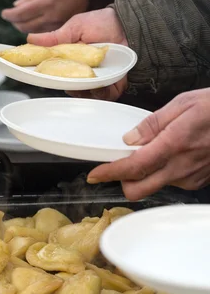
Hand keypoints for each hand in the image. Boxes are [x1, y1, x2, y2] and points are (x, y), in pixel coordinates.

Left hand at [1, 0, 90, 33]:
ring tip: (20, 18)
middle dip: (14, 21)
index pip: (22, 12)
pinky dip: (32, 29)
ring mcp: (56, 26)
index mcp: (48, 2)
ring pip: (31, 32)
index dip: (10, 15)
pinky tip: (31, 22)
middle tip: (11, 16)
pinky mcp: (60, 31)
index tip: (3, 13)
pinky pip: (41, 34)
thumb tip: (15, 6)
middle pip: (25, 25)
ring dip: (22, 26)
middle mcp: (52, 16)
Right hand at [28, 7, 127, 100]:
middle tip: (63, 80)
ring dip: (81, 92)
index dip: (44, 76)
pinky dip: (99, 94)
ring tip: (81, 85)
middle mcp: (81, 71)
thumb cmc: (101, 23)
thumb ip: (55, 37)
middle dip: (64, 86)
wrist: (128, 23)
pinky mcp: (113, 84)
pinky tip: (97, 88)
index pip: (53, 71)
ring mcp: (96, 79)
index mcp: (69, 58)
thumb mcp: (75, 27)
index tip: (36, 75)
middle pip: (67, 86)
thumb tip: (30, 39)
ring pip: (84, 94)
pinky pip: (104, 96)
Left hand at [88, 89, 209, 199]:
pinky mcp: (199, 180)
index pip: (133, 167)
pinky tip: (172, 153)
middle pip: (139, 189)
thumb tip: (129, 139)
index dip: (109, 172)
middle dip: (123, 180)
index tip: (95, 174)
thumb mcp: (182, 104)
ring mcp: (191, 177)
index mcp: (173, 144)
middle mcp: (181, 167)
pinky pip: (172, 182)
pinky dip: (164, 171)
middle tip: (120, 163)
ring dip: (146, 173)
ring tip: (156, 148)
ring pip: (155, 185)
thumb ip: (152, 124)